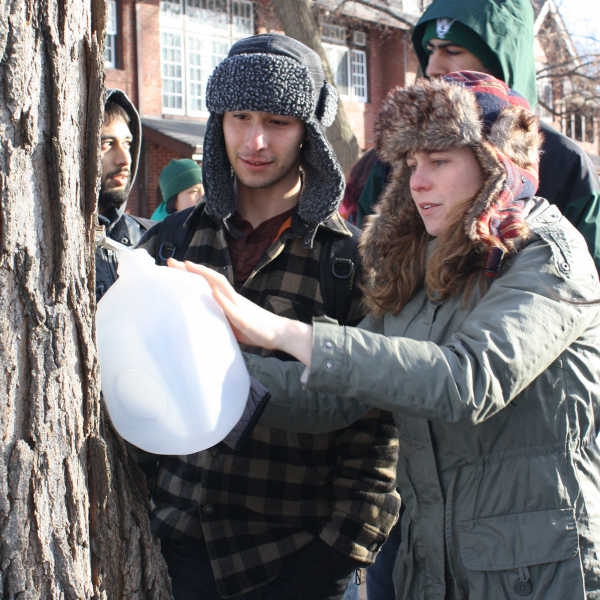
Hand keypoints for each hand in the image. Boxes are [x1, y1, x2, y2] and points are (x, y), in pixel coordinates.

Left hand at [167, 259, 312, 365]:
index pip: (206, 283)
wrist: (278, 333)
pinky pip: (233, 307)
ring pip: (220, 286)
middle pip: (210, 278)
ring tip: (189, 266)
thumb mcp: (231, 325)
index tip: (173, 266)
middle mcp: (232, 298)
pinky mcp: (245, 318)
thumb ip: (218, 319)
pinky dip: (222, 299)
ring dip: (205, 275)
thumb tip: (200, 324)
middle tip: (171, 261)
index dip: (190, 274)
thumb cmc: (255, 330)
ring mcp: (239, 306)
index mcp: (227, 300)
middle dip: (191, 269)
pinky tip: (213, 292)